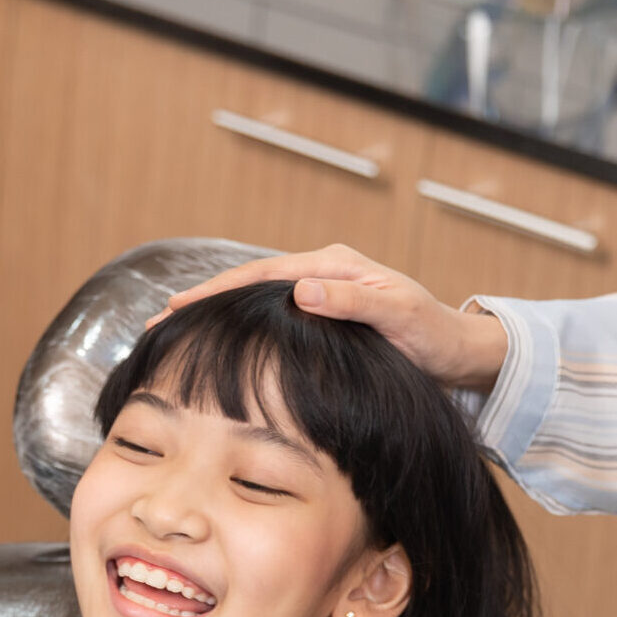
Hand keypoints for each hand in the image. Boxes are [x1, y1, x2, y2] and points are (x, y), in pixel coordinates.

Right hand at [151, 244, 508, 391]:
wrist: (457, 352)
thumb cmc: (432, 336)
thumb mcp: (398, 316)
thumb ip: (351, 300)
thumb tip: (301, 289)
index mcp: (333, 264)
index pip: (262, 273)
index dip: (218, 290)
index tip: (181, 304)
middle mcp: (321, 271)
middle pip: (248, 281)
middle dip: (203, 299)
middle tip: (160, 317)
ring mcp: (319, 291)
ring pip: (255, 298)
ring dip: (216, 311)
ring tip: (176, 327)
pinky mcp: (321, 312)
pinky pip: (269, 314)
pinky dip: (238, 322)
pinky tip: (218, 337)